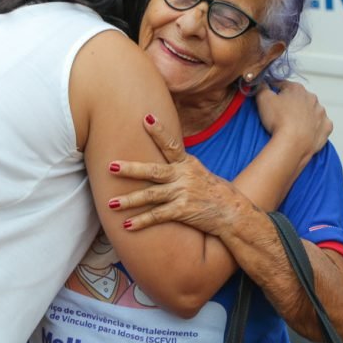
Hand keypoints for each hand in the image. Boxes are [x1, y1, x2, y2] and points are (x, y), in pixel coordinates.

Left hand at [107, 115, 250, 235]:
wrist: (232, 212)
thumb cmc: (211, 191)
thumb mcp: (197, 171)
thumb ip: (178, 165)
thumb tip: (159, 155)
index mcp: (186, 163)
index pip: (170, 144)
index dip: (159, 131)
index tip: (146, 117)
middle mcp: (183, 176)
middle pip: (153, 171)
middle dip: (131, 169)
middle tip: (111, 165)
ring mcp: (183, 194)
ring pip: (151, 196)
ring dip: (130, 200)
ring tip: (111, 203)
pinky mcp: (183, 211)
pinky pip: (158, 216)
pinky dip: (142, 221)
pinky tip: (127, 225)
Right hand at [256, 80, 331, 156]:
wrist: (293, 144)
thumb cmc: (279, 121)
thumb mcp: (263, 99)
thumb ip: (262, 87)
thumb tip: (262, 83)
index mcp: (297, 89)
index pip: (283, 85)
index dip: (274, 91)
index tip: (270, 99)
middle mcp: (312, 98)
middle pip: (298, 97)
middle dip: (290, 103)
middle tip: (280, 115)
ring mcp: (321, 113)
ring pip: (311, 110)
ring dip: (303, 114)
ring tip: (292, 125)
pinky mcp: (326, 127)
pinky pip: (321, 124)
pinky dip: (315, 126)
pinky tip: (306, 131)